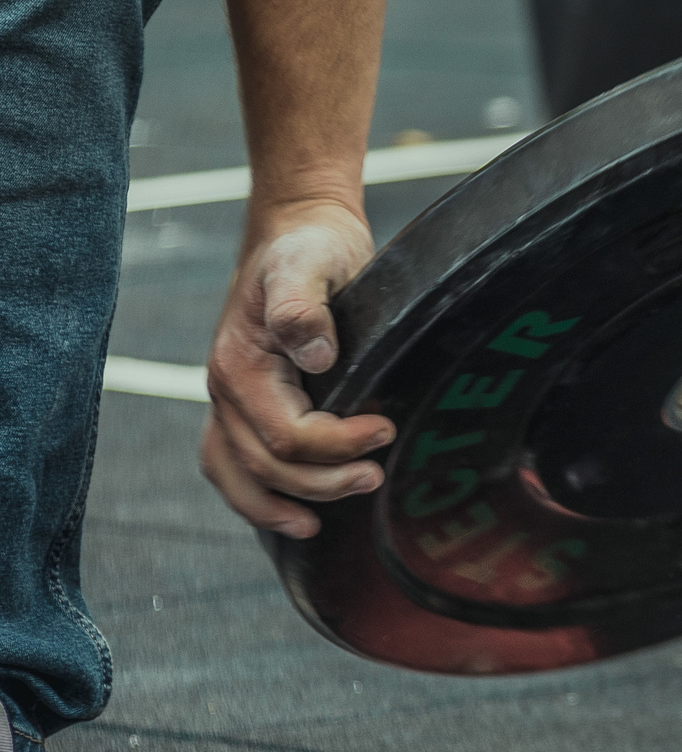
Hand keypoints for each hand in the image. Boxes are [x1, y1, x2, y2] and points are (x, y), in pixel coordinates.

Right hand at [200, 201, 395, 537]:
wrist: (299, 231)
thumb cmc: (308, 247)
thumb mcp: (308, 264)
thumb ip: (304, 307)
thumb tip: (316, 355)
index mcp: (241, 365)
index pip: (286, 434)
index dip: (337, 445)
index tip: (385, 429)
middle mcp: (227, 390)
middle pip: (266, 465)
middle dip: (322, 482)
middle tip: (376, 477)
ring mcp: (231, 401)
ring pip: (240, 476)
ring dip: (283, 504)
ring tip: (326, 519)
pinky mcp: (248, 404)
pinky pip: (233, 465)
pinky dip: (258, 497)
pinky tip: (295, 514)